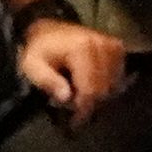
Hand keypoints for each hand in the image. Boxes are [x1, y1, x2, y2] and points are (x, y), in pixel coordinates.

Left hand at [15, 18, 130, 125]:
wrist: (48, 28)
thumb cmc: (39, 49)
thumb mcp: (32, 65)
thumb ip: (48, 81)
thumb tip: (67, 98)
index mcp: (81, 49)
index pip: (90, 88)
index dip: (83, 109)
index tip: (74, 123)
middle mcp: (101, 45)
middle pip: (103, 89)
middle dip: (89, 103)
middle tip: (74, 110)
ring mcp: (111, 45)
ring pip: (113, 84)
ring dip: (98, 95)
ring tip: (81, 96)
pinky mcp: (117, 47)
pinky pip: (119, 76)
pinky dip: (107, 85)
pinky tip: (93, 86)